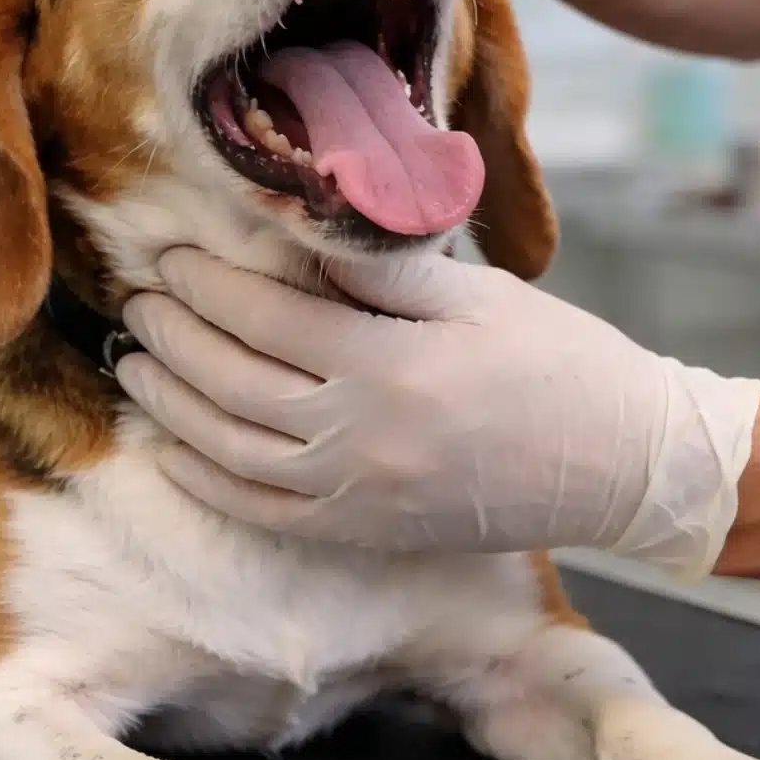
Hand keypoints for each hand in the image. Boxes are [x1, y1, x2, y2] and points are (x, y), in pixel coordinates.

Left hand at [116, 248, 759, 577]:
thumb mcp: (478, 294)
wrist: (622, 464)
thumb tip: (299, 226)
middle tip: (138, 304)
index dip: (207, 285)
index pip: (267, 317)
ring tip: (137, 367)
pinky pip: (264, 514)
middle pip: (233, 384)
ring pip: (232, 453)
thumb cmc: (560, 361)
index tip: (171, 258)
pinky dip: (208, 481)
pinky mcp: (368, 532)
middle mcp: (364, 437)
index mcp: (392, 365)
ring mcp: (362, 495)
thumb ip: (383, 269)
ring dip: (172, 408)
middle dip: (174, 340)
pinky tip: (175, 450)